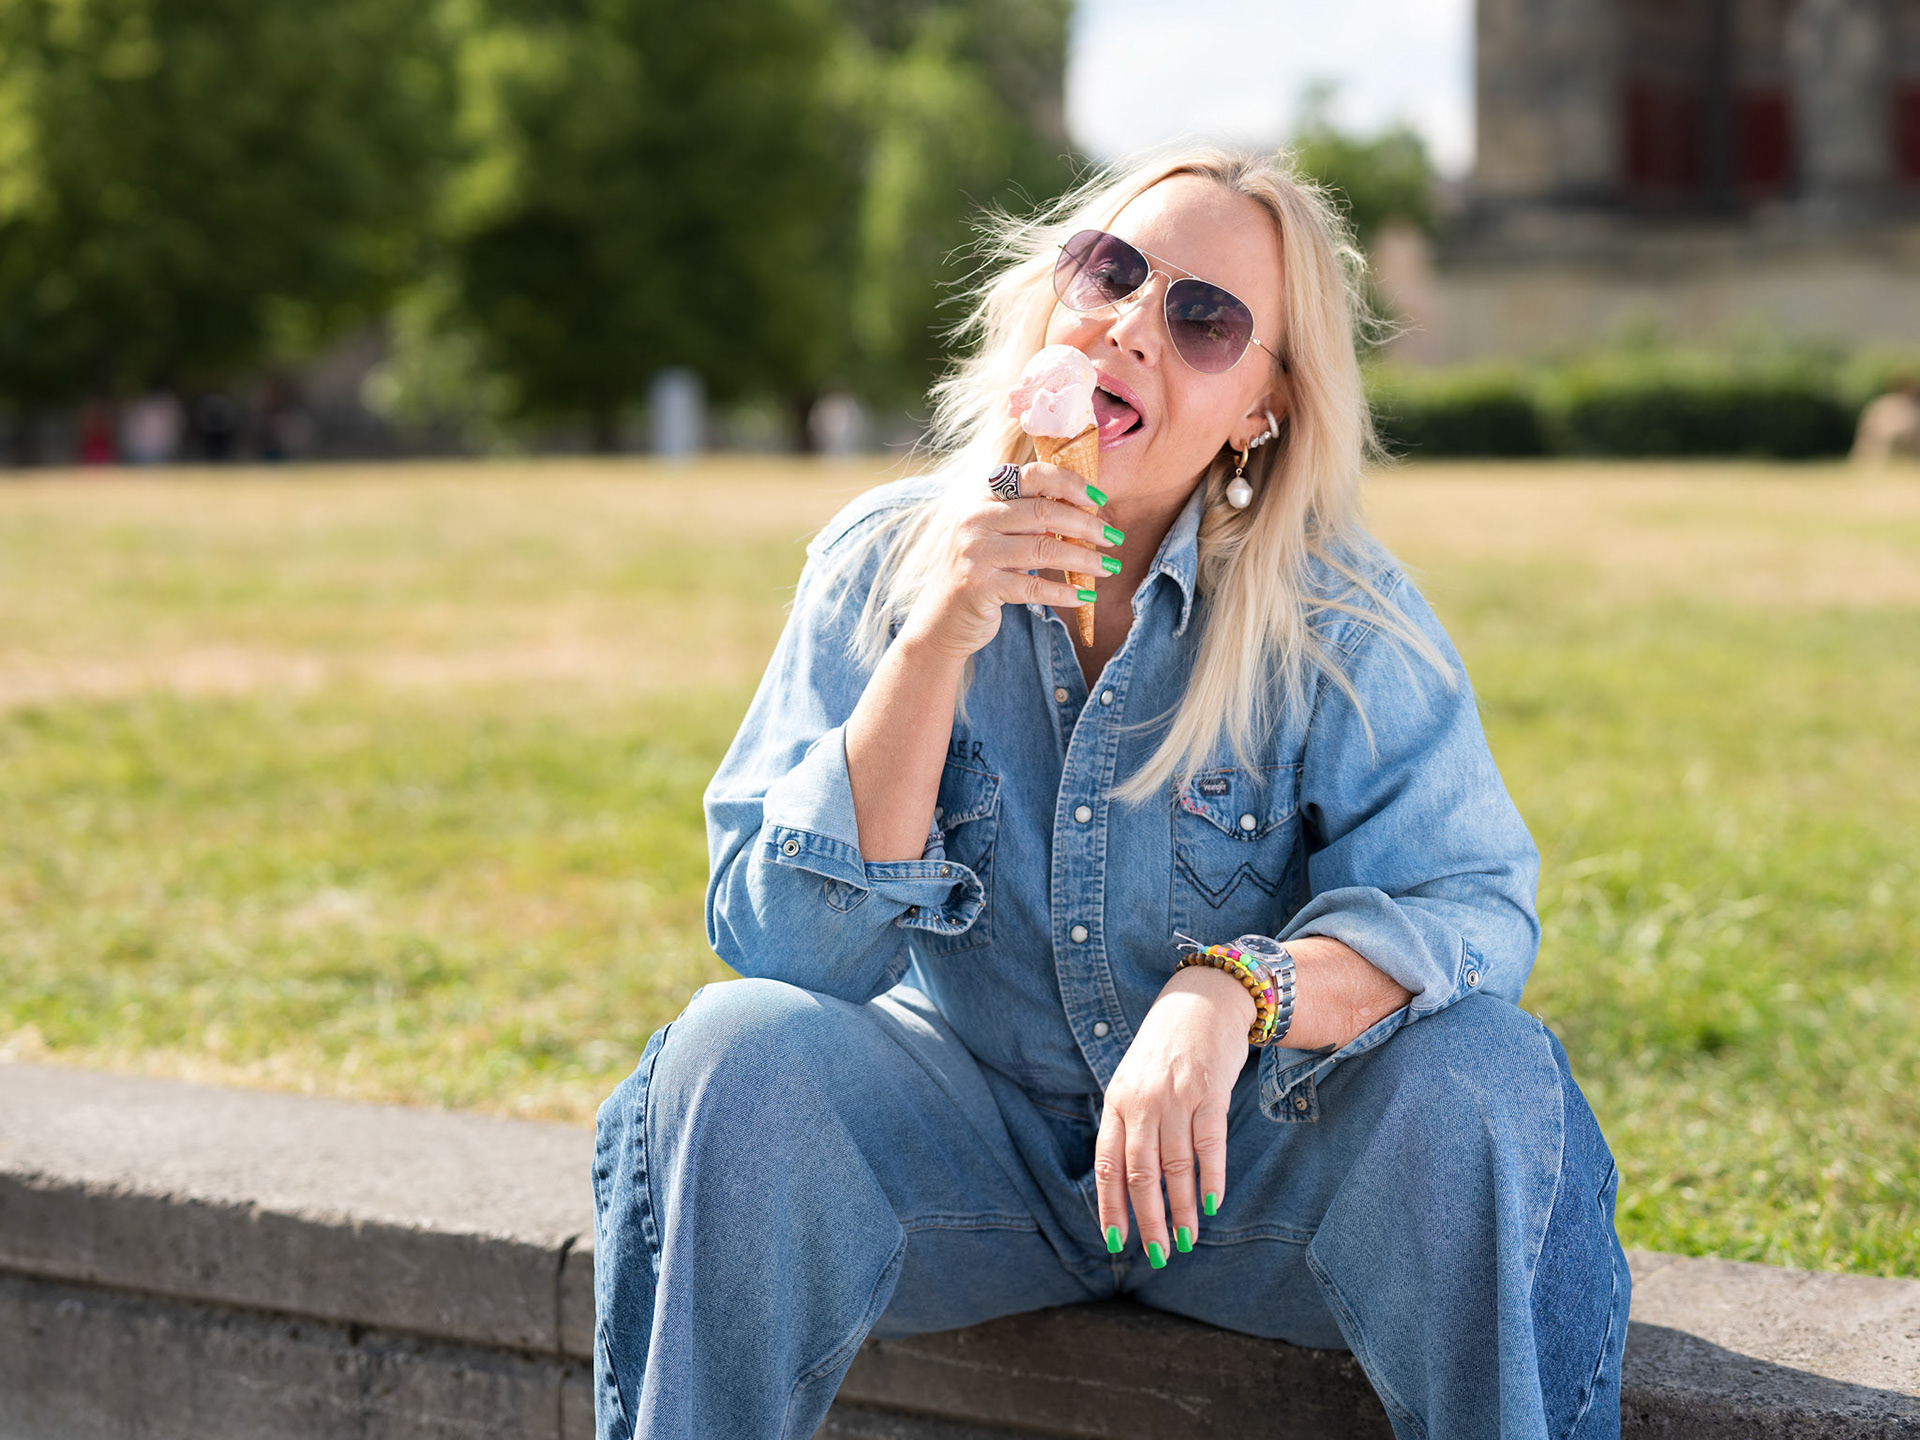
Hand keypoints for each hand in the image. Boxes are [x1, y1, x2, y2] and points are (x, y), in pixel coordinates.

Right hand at [894, 463, 1118, 662]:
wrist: (941, 619)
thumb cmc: (981, 572)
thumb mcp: (999, 536)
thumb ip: (1029, 518)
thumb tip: (1085, 510)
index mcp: (982, 497)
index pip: (1032, 475)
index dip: (1071, 484)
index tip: (1100, 498)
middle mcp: (974, 519)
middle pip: (1043, 512)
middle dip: (1087, 524)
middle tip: (1113, 537)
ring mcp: (974, 553)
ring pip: (1044, 549)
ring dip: (1084, 559)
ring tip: (1108, 567)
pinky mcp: (979, 587)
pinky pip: (1033, 587)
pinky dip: (1065, 592)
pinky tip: (1085, 596)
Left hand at [1094, 965, 1251, 1266]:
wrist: (1203, 999)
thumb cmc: (1164, 1049)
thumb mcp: (1133, 1080)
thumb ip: (1128, 1125)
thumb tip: (1126, 1185)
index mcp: (1117, 1102)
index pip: (1108, 1164)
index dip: (1111, 1206)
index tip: (1117, 1241)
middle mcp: (1143, 1102)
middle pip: (1142, 1173)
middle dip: (1149, 1220)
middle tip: (1159, 1254)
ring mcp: (1177, 1096)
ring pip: (1177, 1166)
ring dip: (1182, 1209)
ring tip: (1188, 1240)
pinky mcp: (1211, 1092)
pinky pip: (1210, 1145)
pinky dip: (1211, 1179)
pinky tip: (1212, 1204)